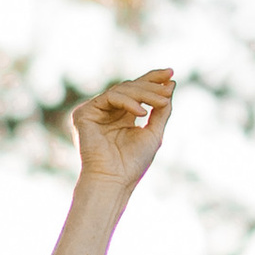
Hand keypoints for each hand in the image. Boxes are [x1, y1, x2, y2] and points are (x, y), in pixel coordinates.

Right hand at [71, 66, 175, 189]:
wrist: (114, 181)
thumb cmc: (132, 163)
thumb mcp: (153, 132)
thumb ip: (161, 110)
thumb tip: (170, 84)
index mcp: (122, 116)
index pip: (136, 92)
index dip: (152, 80)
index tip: (171, 73)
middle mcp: (107, 112)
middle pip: (129, 88)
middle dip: (151, 84)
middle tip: (168, 84)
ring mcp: (94, 111)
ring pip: (121, 90)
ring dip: (144, 93)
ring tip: (162, 101)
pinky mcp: (84, 113)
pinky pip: (110, 98)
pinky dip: (128, 102)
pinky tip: (142, 113)